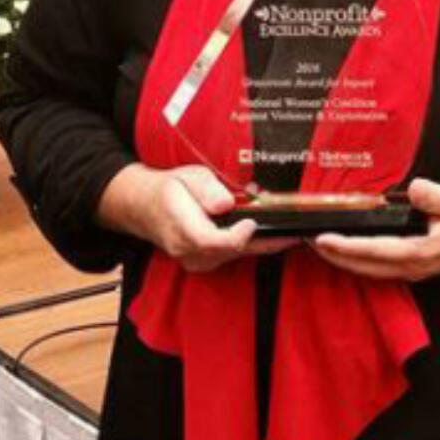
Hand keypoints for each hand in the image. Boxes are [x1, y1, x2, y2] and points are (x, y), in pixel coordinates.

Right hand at [97, 162, 296, 271]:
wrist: (146, 207)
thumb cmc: (170, 189)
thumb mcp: (187, 176)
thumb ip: (207, 189)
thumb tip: (226, 203)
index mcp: (180, 226)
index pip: (210, 241)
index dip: (235, 236)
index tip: (252, 222)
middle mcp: (186, 249)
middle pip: (229, 251)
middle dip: (261, 242)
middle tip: (293, 232)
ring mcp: (193, 260)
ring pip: (232, 256)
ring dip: (260, 246)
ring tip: (290, 236)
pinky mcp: (202, 263)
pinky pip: (230, 258)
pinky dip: (251, 248)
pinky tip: (270, 238)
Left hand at [313, 177, 439, 282]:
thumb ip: (434, 196)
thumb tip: (413, 189)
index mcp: (422, 251)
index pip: (375, 250)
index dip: (346, 246)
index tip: (322, 239)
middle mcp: (416, 267)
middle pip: (366, 268)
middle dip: (336, 257)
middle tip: (309, 242)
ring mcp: (416, 271)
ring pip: (372, 272)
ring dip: (346, 261)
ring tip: (322, 247)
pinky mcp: (418, 267)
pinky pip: (382, 269)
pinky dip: (361, 262)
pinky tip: (350, 252)